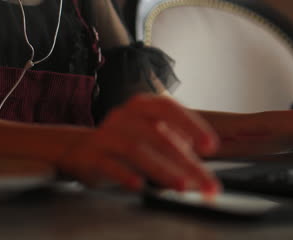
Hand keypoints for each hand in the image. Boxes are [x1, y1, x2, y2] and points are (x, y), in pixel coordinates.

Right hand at [57, 94, 220, 194]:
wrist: (81, 149)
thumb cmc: (127, 141)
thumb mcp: (153, 137)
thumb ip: (177, 147)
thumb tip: (201, 171)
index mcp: (143, 106)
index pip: (169, 109)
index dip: (192, 125)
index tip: (210, 146)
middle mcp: (125, 116)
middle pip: (158, 135)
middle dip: (185, 160)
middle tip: (205, 180)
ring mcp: (107, 135)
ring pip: (136, 150)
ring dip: (162, 169)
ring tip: (182, 186)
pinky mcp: (92, 156)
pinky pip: (110, 165)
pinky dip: (126, 175)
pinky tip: (140, 185)